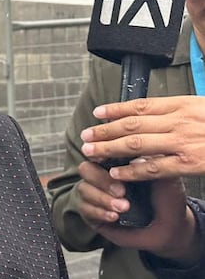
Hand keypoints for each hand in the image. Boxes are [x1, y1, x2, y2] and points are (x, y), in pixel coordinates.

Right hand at [76, 161, 199, 263]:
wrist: (168, 230)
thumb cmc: (168, 201)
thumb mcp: (167, 180)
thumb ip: (152, 166)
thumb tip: (134, 158)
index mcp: (119, 161)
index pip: (101, 151)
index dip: (101, 154)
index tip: (106, 160)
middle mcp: (103, 175)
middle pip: (86, 168)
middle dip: (101, 179)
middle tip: (122, 191)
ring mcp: (96, 193)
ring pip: (83, 188)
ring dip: (102, 198)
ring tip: (124, 208)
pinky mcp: (91, 212)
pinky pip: (84, 208)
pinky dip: (99, 212)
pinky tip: (114, 216)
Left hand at [79, 95, 204, 179]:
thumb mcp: (204, 107)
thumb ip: (180, 110)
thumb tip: (155, 113)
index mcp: (183, 105)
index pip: (141, 106)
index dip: (115, 110)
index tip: (98, 113)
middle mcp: (179, 122)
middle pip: (132, 125)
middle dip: (104, 130)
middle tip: (86, 135)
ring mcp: (183, 143)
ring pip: (136, 144)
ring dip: (109, 148)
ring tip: (91, 152)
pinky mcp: (190, 164)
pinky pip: (153, 168)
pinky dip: (131, 171)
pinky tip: (115, 172)